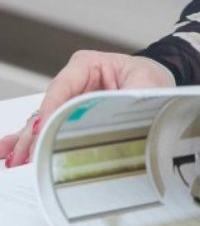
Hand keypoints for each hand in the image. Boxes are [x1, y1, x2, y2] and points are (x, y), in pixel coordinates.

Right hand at [0, 51, 173, 167]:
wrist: (159, 82)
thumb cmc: (151, 78)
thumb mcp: (144, 85)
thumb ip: (125, 99)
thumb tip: (109, 118)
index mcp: (88, 64)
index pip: (62, 86)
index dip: (50, 109)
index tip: (43, 131)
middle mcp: (74, 80)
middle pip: (47, 107)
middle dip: (34, 133)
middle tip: (26, 156)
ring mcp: (69, 98)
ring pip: (43, 120)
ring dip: (28, 141)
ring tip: (17, 161)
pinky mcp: (70, 115)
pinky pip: (47, 128)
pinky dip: (32, 141)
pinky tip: (14, 154)